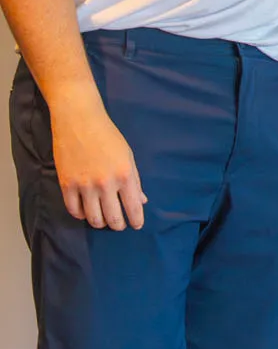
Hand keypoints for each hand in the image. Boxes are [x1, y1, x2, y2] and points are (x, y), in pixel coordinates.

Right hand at [50, 100, 145, 230]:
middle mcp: (106, 183)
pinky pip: (74, 210)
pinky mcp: (66, 185)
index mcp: (125, 175)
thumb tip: (141, 200)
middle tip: (119, 225)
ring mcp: (84, 185)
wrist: (80, 122)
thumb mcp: (128, 156)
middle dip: (118, 225)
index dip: (136, 220)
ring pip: (93, 218)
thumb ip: (134, 180)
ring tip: (103, 221)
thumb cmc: (108, 137)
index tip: (136, 226)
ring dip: (99, 223)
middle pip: (112, 218)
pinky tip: (86, 212)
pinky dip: (81, 215)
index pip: (133, 207)